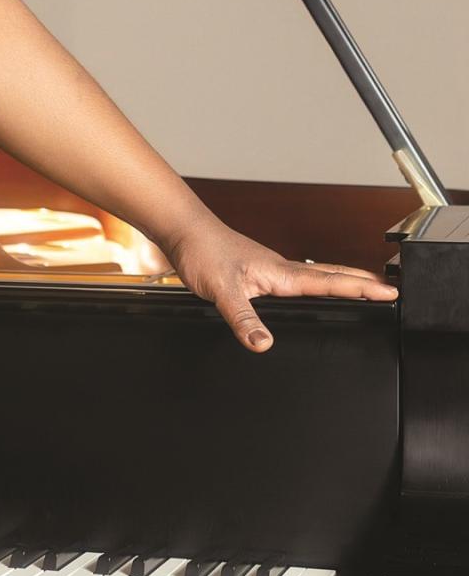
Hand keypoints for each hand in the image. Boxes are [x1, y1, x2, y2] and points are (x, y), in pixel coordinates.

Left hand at [165, 213, 397, 353]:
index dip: (362, 289)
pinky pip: (296, 278)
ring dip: (341, 280)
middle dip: (361, 283)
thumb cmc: (202, 253)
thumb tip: (263, 344)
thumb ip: (242, 317)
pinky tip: (308, 292)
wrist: (183, 231)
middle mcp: (280, 269)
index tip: (391, 293)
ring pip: (315, 275)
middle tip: (390, 290)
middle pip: (331, 275)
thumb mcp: (221, 290)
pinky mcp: (258, 271)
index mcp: (281, 273)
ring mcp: (270, 269)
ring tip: (361, 290)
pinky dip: (314, 283)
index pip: (331, 282)